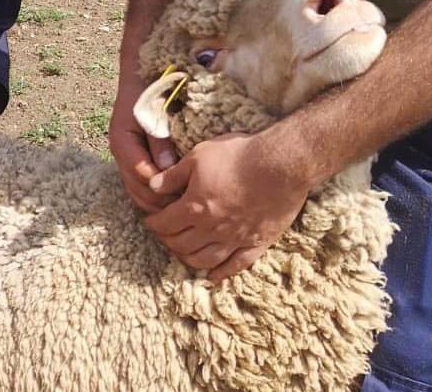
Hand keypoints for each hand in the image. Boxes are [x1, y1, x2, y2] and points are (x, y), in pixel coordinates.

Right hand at [109, 74, 179, 213]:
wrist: (141, 77)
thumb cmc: (151, 91)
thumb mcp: (156, 112)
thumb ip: (160, 140)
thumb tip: (168, 169)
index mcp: (122, 141)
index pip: (141, 175)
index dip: (161, 188)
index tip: (183, 196)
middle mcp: (120, 153)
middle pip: (136, 189)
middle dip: (158, 201)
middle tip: (184, 209)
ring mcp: (124, 157)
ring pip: (135, 190)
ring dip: (155, 202)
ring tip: (179, 210)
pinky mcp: (133, 158)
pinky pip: (139, 184)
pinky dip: (152, 195)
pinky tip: (170, 199)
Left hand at [144, 132, 310, 281]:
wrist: (282, 164)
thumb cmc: (239, 156)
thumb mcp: (198, 156)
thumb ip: (173, 175)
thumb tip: (151, 186)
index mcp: (195, 207)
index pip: (165, 223)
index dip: (153, 223)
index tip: (149, 220)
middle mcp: (212, 229)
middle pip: (181, 245)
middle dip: (167, 241)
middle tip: (164, 235)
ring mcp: (235, 239)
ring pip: (204, 260)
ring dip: (188, 259)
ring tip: (182, 254)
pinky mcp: (257, 243)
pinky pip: (236, 266)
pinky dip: (222, 274)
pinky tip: (213, 277)